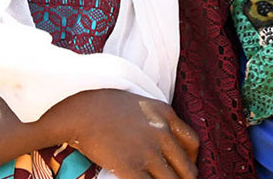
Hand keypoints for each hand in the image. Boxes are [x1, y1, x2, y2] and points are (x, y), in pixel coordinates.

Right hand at [48, 89, 198, 178]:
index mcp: (165, 114)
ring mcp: (148, 152)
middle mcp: (162, 133)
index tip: (182, 168)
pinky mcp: (131, 167)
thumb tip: (157, 139)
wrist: (79, 109)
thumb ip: (153, 120)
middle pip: (188, 168)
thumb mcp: (138, 103)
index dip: (191, 160)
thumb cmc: (101, 104)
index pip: (193, 143)